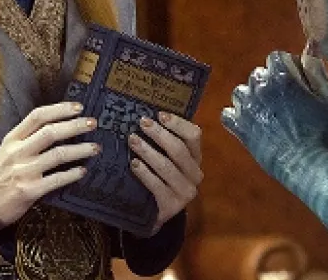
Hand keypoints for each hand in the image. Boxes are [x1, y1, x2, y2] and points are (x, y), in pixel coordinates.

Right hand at [0, 102, 100, 227]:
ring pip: (58, 154)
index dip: (60, 109)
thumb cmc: (1, 176)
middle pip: (50, 132)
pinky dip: (72, 174)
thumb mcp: (7, 151)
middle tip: (93, 123)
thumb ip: (28, 139)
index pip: (37, 116)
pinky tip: (82, 171)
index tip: (78, 107)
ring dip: (80, 149)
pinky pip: (56, 179)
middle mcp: (17, 152)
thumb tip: (59, 126)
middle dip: (75, 126)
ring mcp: (23, 171)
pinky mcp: (30, 190)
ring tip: (95, 148)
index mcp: (12, 139)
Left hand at [128, 112, 202, 235]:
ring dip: (148, 151)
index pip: (194, 135)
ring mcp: (186, 191)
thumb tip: (144, 114)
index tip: (159, 114)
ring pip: (167, 166)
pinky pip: (157, 185)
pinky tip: (133, 164)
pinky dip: (144, 173)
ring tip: (132, 140)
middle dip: (159, 134)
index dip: (178, 123)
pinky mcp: (173, 205)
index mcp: (195, 157)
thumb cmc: (158, 177)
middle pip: (179, 149)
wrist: (154, 213)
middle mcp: (195, 173)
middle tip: (141, 123)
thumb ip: (160, 139)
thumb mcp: (163, 157)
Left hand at [222, 51, 327, 182]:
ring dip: (252, 97)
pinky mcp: (239, 128)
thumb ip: (318, 72)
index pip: (275, 56)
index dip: (287, 65)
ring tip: (267, 110)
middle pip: (258, 73)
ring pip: (241, 91)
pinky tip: (250, 122)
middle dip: (270, 81)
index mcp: (282, 77)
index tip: (295, 78)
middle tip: (285, 100)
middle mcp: (260, 88)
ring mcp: (247, 108)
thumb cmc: (322, 132)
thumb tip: (309, 51)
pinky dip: (236, 116)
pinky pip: (228, 114)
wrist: (306, 165)